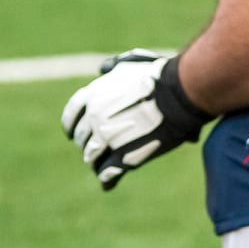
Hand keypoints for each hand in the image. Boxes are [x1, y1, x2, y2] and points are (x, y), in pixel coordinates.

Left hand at [60, 49, 213, 190]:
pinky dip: (107, 180)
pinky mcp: (122, 157)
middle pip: (82, 138)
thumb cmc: (159, 76)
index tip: (71, 133)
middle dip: (88, 144)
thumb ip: (114, 69)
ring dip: (97, 161)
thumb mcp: (129, 64)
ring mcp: (106, 139)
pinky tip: (109, 183)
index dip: (70, 125)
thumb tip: (105, 68)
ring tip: (103, 166)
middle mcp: (93, 118)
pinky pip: (107, 173)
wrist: (178, 94)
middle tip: (97, 149)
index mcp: (92, 96)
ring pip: (92, 157)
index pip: (71, 115)